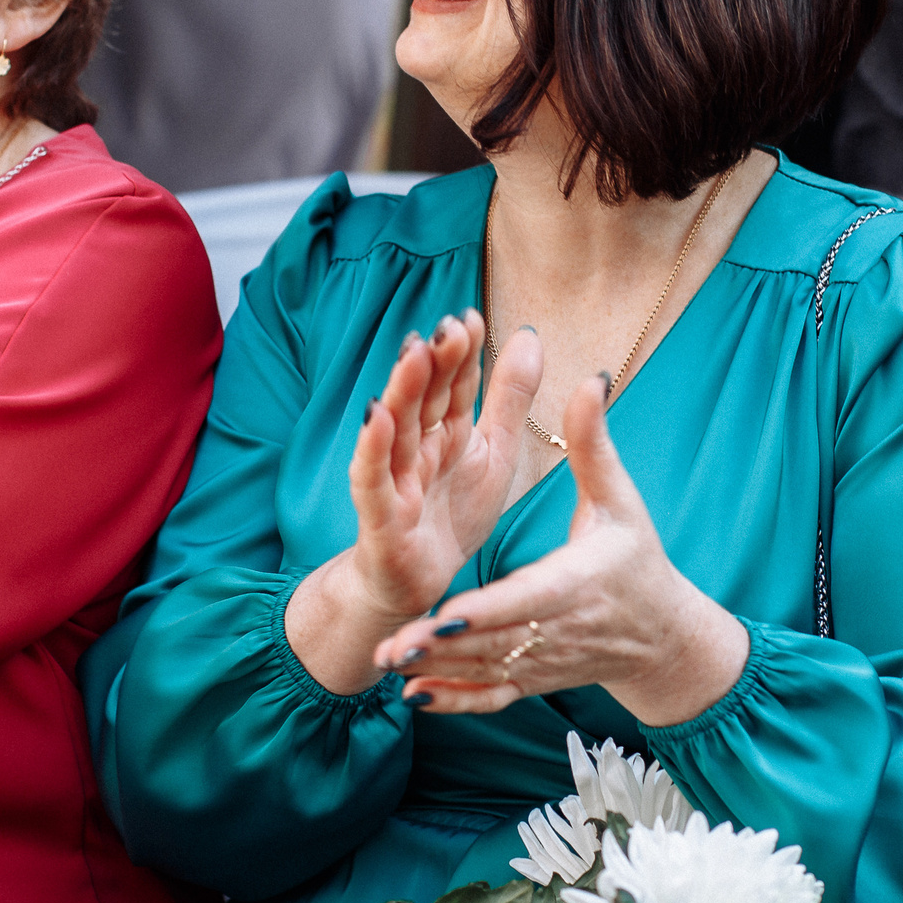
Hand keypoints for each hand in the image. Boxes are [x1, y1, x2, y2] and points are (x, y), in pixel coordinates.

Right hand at [282, 313, 539, 695]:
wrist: (419, 585)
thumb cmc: (452, 514)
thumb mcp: (495, 452)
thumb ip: (510, 398)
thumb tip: (530, 334)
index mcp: (447, 431)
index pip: (453, 385)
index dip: (462, 354)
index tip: (471, 318)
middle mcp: (417, 448)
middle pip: (424, 398)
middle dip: (434, 362)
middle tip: (447, 327)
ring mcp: (395, 479)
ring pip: (396, 429)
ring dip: (402, 391)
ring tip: (413, 353)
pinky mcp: (379, 517)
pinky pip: (372, 479)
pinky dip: (371, 448)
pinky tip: (375, 416)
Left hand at [371, 372, 749, 724]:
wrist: (663, 636)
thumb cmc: (638, 559)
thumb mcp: (621, 500)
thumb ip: (595, 444)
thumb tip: (592, 379)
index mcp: (576, 583)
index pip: (524, 600)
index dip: (483, 611)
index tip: (442, 616)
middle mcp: (557, 629)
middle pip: (494, 643)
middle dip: (442, 648)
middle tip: (390, 646)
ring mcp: (543, 660)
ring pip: (484, 670)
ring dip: (435, 672)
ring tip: (386, 662)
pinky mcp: (533, 680)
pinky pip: (491, 697)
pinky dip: (454, 701)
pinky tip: (413, 696)